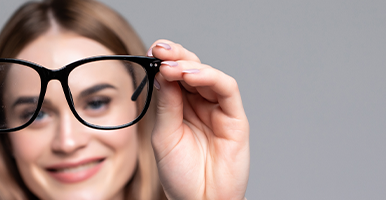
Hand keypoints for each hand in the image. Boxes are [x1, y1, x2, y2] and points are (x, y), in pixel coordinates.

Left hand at [148, 40, 249, 199]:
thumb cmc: (180, 175)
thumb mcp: (164, 136)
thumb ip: (166, 105)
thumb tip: (162, 73)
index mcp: (180, 107)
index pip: (174, 75)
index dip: (164, 61)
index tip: (150, 52)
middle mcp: (200, 105)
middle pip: (191, 69)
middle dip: (176, 56)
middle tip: (160, 50)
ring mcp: (218, 110)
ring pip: (208, 75)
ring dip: (190, 66)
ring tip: (172, 67)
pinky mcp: (235, 118)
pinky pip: (227, 89)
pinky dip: (210, 77)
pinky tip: (191, 76)